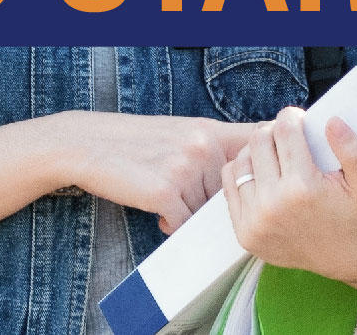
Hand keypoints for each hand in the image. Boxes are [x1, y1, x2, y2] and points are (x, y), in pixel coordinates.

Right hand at [29, 110, 257, 233]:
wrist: (85, 144)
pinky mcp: (165, 193)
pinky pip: (184, 224)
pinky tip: (158, 213)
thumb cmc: (132, 143)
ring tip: (163, 197)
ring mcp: (184, 169)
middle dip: (208, 202)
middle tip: (182, 194)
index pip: (257, 146)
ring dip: (187, 214)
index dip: (271, 162)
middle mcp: (202, 148)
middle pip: (228, 193)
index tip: (269, 177)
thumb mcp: (178, 133)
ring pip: (204, 212)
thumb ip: (212, 150)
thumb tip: (247, 177)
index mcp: (208, 131)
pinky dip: (171, 224)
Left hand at [223, 107, 356, 282]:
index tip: (299, 118)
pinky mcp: (243, 231)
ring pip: (241, 160)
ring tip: (275, 154)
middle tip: (288, 136)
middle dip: (274, 130)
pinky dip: (243, 171)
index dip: (292, 117)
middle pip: (259, 140)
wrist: (344, 260)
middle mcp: (273, 204)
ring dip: (256, 150)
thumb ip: (353, 150)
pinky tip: (262, 173)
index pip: (285, 130)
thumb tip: (331, 120)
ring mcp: (254, 220)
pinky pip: (229, 183)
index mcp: (303, 187)